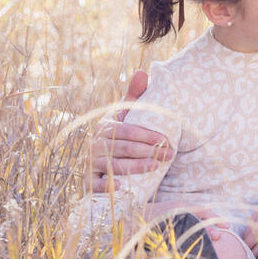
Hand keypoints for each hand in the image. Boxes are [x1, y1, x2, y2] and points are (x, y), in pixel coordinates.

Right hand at [91, 70, 171, 191]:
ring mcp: (90, 164)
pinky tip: (122, 187)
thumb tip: (143, 71)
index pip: (127, 130)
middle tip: (169, 154)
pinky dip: (107, 186)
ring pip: (114, 165)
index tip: (167, 139)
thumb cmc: (121, 136)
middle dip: (148, 151)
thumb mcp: (126, 116)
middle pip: (123, 148)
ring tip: (155, 167)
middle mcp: (95, 145)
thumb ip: (135, 96)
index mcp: (106, 127)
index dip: (147, 135)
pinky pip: (95, 185)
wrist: (103, 162)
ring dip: (135, 167)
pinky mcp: (88, 182)